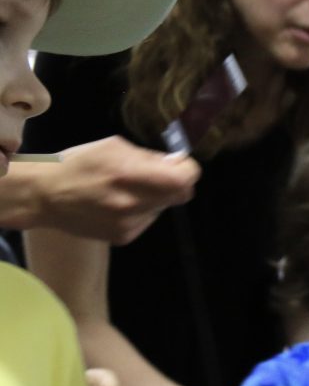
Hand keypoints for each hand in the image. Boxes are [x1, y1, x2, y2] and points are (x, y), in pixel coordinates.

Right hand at [28, 137, 199, 243]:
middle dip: (174, 183)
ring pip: (163, 208)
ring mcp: (130, 223)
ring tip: (126, 189)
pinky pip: (147, 220)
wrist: (45, 196)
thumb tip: (175, 163)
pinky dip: (140, 210)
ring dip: (155, 197)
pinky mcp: (124, 237)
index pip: (184, 178)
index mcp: (130, 175)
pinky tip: (118, 203)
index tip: (178, 164)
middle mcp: (133, 203)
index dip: (186, 169)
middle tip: (157, 175)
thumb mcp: (112, 148)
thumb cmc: (78, 164)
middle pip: (180, 195)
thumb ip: (148, 157)